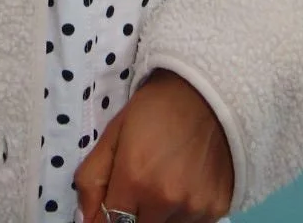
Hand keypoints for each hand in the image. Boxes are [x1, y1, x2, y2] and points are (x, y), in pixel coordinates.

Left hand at [74, 68, 233, 222]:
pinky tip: (186, 184)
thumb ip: (92, 178)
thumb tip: (85, 219)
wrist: (209, 92)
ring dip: (160, 215)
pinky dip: (183, 213)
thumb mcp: (114, 132)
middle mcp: (165, 200)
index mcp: (134, 179)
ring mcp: (194, 208)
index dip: (105, 218)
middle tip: (141, 187)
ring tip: (166, 181)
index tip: (112, 205)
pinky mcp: (217, 209)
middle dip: (133, 216)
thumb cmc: (156, 108)